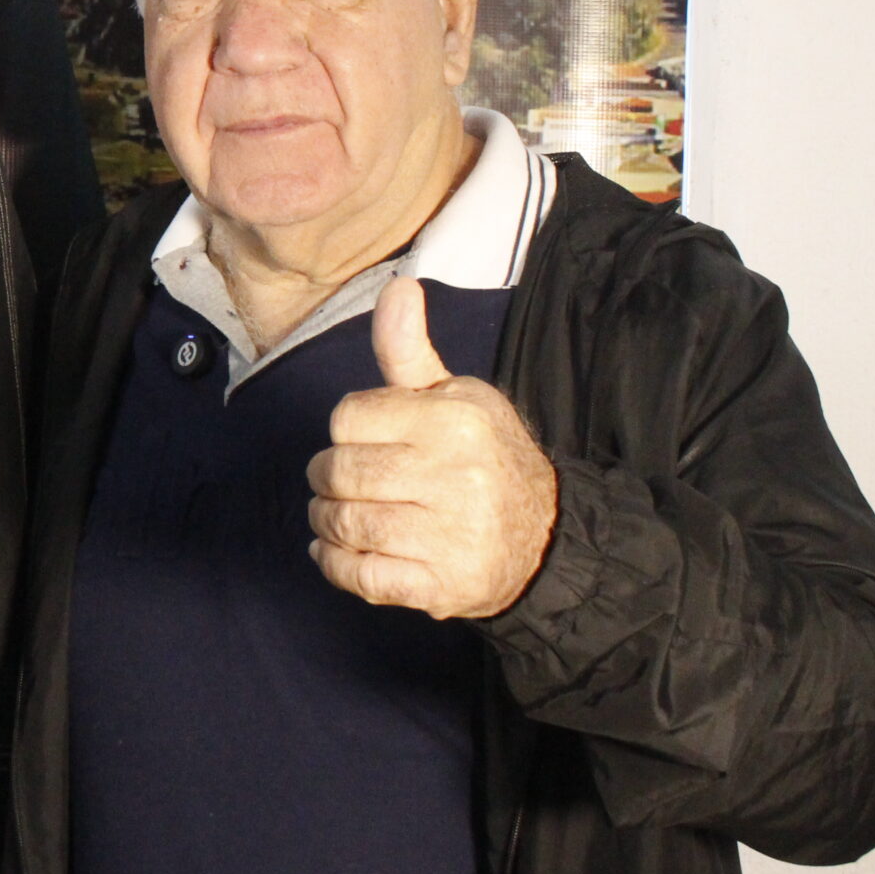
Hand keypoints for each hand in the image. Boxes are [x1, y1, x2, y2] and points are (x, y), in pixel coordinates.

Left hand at [306, 276, 555, 619]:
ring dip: (326, 522)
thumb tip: (398, 287)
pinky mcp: (442, 586)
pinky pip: (361, 577)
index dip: (346, 430)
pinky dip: (335, 565)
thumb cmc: (485, 456)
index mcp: (455, 421)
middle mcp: (456, 476)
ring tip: (335, 516)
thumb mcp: (456, 395)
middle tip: (336, 483)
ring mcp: (451, 536)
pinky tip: (335, 552)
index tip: (364, 439)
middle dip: (326, 478)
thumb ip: (410, 350)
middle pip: (340, 472)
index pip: (348, 418)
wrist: (548, 538)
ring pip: (346, 523)